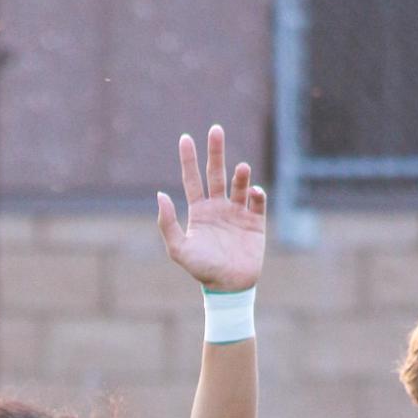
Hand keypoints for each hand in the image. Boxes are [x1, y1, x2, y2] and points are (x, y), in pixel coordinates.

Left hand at [156, 126, 265, 292]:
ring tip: (241, 169)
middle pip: (216, 172)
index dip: (188, 159)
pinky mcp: (255, 222)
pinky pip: (258, 201)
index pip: (193, 179)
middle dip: (216, 151)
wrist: (229, 288)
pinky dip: (257, 193)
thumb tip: (160, 194)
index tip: (185, 137)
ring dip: (240, 175)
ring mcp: (238, 213)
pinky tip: (254, 192)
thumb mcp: (179, 249)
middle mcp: (218, 208)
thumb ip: (168, 223)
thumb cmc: (202, 270)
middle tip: (215, 129)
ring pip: (239, 184)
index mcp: (199, 211)